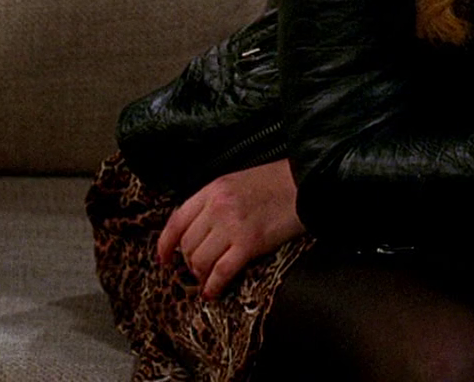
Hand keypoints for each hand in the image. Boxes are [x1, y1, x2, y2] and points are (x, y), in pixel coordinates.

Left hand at [155, 158, 305, 298]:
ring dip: (200, 276)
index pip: (177, 220)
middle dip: (189, 263)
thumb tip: (201, 229)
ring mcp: (232, 226)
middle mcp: (218, 207)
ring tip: (207, 281)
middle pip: (187, 244)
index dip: (165, 244)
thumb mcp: (239, 182)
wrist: (309, 183)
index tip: (164, 258)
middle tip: (198, 270)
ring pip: (200, 260)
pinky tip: (213, 292)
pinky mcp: (249, 243)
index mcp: (214, 190)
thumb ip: (217, 201)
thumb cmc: (279, 182)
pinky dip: (213, 286)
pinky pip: (221, 272)